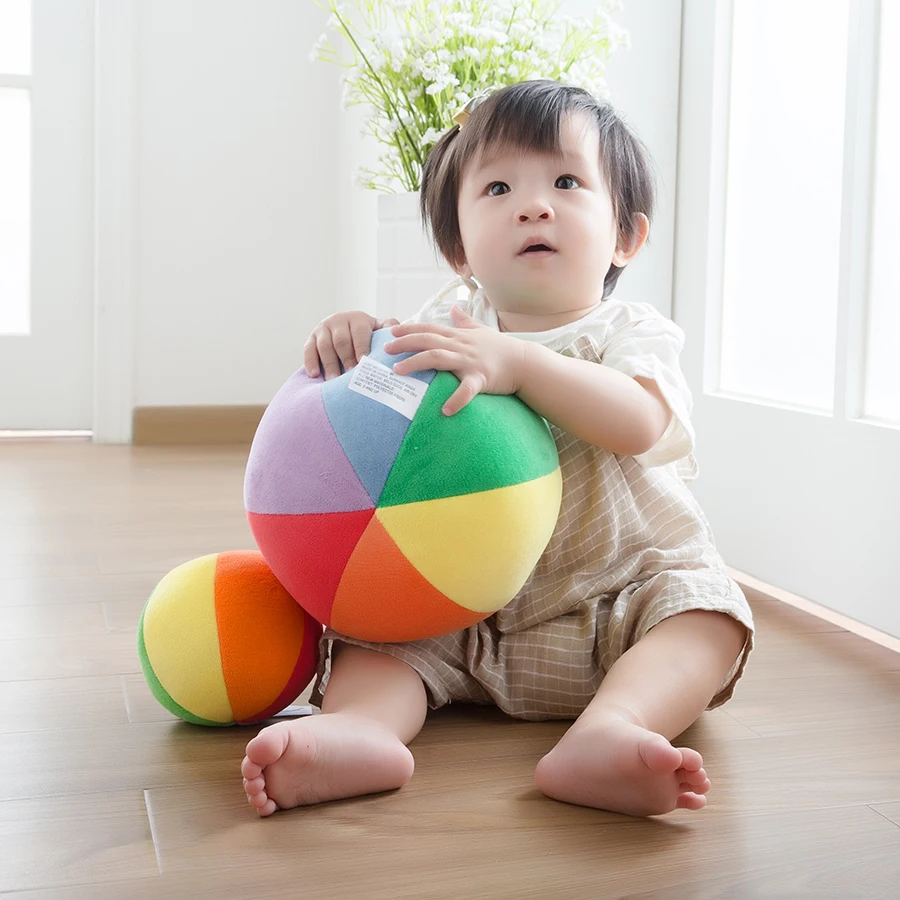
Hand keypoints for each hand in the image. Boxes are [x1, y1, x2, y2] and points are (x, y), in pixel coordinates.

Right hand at [304, 312, 399, 379]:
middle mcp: (339, 320)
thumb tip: (399, 335)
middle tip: (351, 376)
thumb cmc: (368, 335)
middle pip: (341, 340)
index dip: (361, 348)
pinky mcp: (312, 337)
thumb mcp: (379, 328)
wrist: (347, 328)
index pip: (359, 333)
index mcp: (358, 319)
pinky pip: (308, 349)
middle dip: (346, 359)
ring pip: (325, 346)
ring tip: (333, 381)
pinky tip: (314, 375)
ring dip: (329, 364)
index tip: (364, 363)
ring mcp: (324, 328)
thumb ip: (389, 330)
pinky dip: (310, 362)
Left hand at [385, 305, 528, 415]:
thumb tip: (454, 308)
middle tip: (386, 349)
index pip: (430, 328)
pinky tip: (444, 410)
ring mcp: (470, 361)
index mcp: (458, 336)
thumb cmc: (500, 348)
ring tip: (398, 372)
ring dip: (416, 363)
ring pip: (438, 358)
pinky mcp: (481, 378)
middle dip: (405, 343)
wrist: (524, 362)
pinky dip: (456, 400)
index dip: (410, 329)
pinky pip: (467, 389)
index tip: (391, 331)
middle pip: (428, 340)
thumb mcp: (480, 330)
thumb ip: (464, 321)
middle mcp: (461, 345)